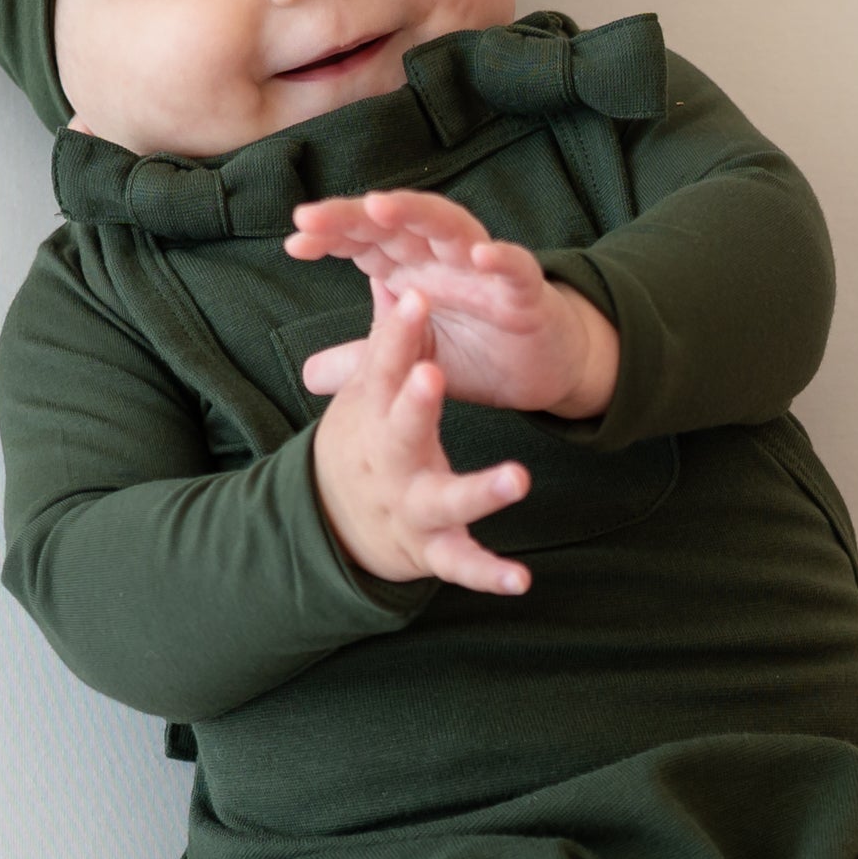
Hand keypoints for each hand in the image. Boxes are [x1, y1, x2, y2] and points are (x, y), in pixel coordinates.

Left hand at [286, 190, 619, 419]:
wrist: (540, 370)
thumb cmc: (475, 353)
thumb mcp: (411, 364)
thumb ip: (365, 363)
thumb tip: (308, 374)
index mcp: (413, 270)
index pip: (366, 242)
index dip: (331, 236)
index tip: (294, 242)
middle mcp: (443, 258)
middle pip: (396, 224)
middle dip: (354, 216)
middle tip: (311, 216)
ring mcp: (484, 269)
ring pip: (450, 227)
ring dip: (417, 213)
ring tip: (380, 206)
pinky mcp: (526, 289)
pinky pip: (515, 266)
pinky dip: (500, 257)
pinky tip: (480, 252)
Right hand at [309, 288, 533, 595]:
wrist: (335, 527)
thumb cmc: (363, 443)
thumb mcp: (366, 397)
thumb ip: (385, 344)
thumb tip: (392, 277)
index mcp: (372, 418)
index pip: (382, 369)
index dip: (396, 334)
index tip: (415, 294)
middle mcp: (389, 463)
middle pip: (400, 431)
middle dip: (415, 405)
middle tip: (431, 373)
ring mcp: (412, 507)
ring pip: (443, 499)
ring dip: (479, 491)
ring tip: (518, 477)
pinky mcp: (434, 548)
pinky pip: (462, 564)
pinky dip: (490, 574)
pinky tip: (522, 581)